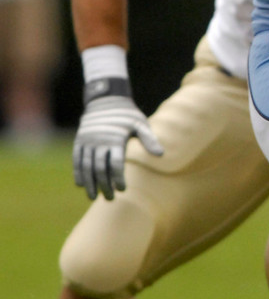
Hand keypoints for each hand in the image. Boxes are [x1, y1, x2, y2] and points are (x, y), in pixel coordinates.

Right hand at [73, 82, 162, 199]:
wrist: (106, 100)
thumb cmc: (128, 115)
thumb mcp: (141, 124)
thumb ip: (149, 140)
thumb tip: (161, 155)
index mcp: (116, 139)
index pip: (115, 164)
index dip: (118, 178)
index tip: (122, 189)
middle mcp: (99, 141)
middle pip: (99, 168)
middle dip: (104, 185)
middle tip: (110, 199)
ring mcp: (87, 141)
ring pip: (86, 166)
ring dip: (89, 183)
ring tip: (93, 196)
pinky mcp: (79, 141)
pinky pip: (76, 159)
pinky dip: (78, 172)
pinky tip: (81, 184)